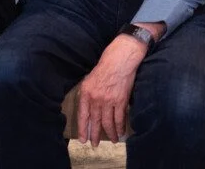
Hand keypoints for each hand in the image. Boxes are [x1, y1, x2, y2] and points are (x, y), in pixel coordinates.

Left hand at [77, 21, 164, 145]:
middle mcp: (96, 98)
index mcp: (86, 92)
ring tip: (113, 140)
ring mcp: (109, 101)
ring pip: (109, 122)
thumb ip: (88, 94)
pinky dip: (120, 127)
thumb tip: (88, 108)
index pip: (83, 115)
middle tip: (95, 144)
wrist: (119, 59)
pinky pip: (120, 118)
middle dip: (95, 134)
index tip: (83, 139)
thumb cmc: (104, 66)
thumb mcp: (89, 79)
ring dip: (110, 133)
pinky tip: (121, 132)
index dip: (83, 128)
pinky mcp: (121, 101)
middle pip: (96, 121)